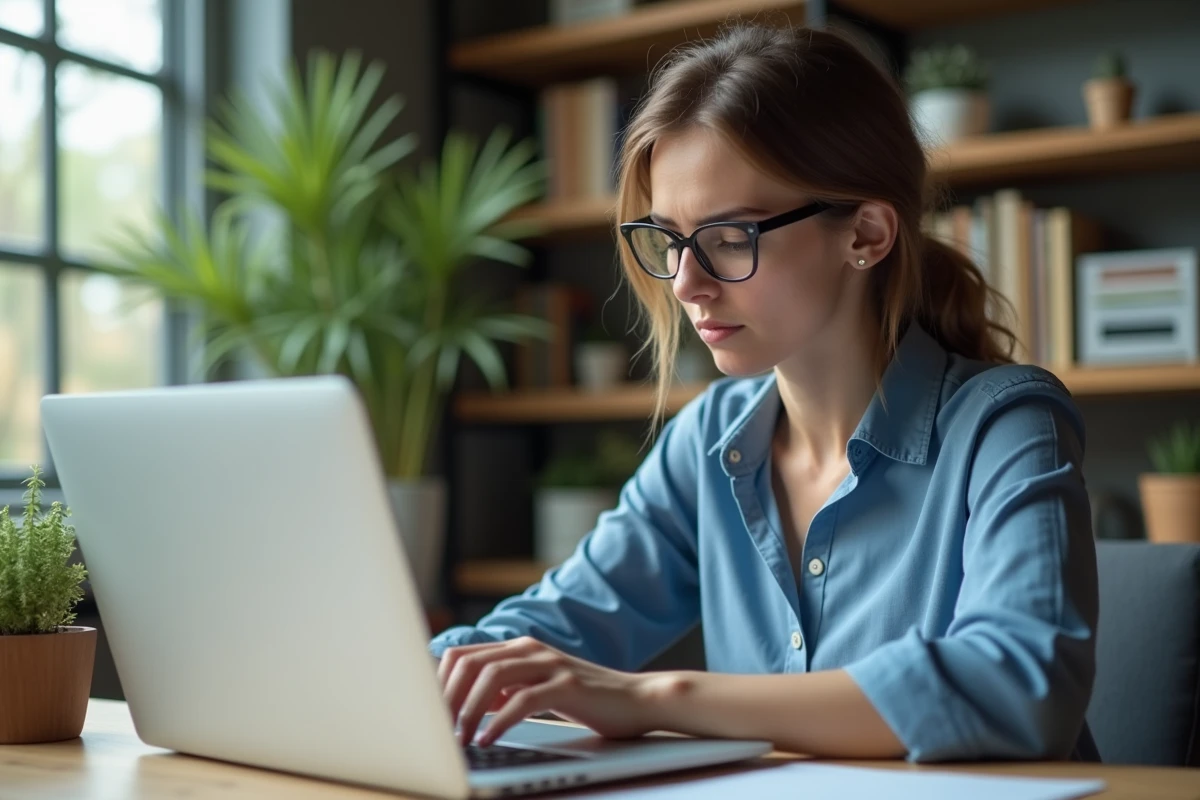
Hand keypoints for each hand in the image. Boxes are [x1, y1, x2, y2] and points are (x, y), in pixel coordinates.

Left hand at [438, 636, 655, 747]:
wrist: (638, 700)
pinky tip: (488, 739)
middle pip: (470, 662)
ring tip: (459, 739)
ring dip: (467, 711)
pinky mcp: (567, 686)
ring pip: (491, 677)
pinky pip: (522, 700)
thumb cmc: (588, 699)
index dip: (438, 684)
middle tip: (437, 730)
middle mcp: (531, 649)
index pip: (462, 655)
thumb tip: (465, 703)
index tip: (428, 714)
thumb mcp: (538, 688)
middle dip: (446, 698)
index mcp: (520, 647)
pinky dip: (499, 722)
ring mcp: (550, 664)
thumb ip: (507, 688)